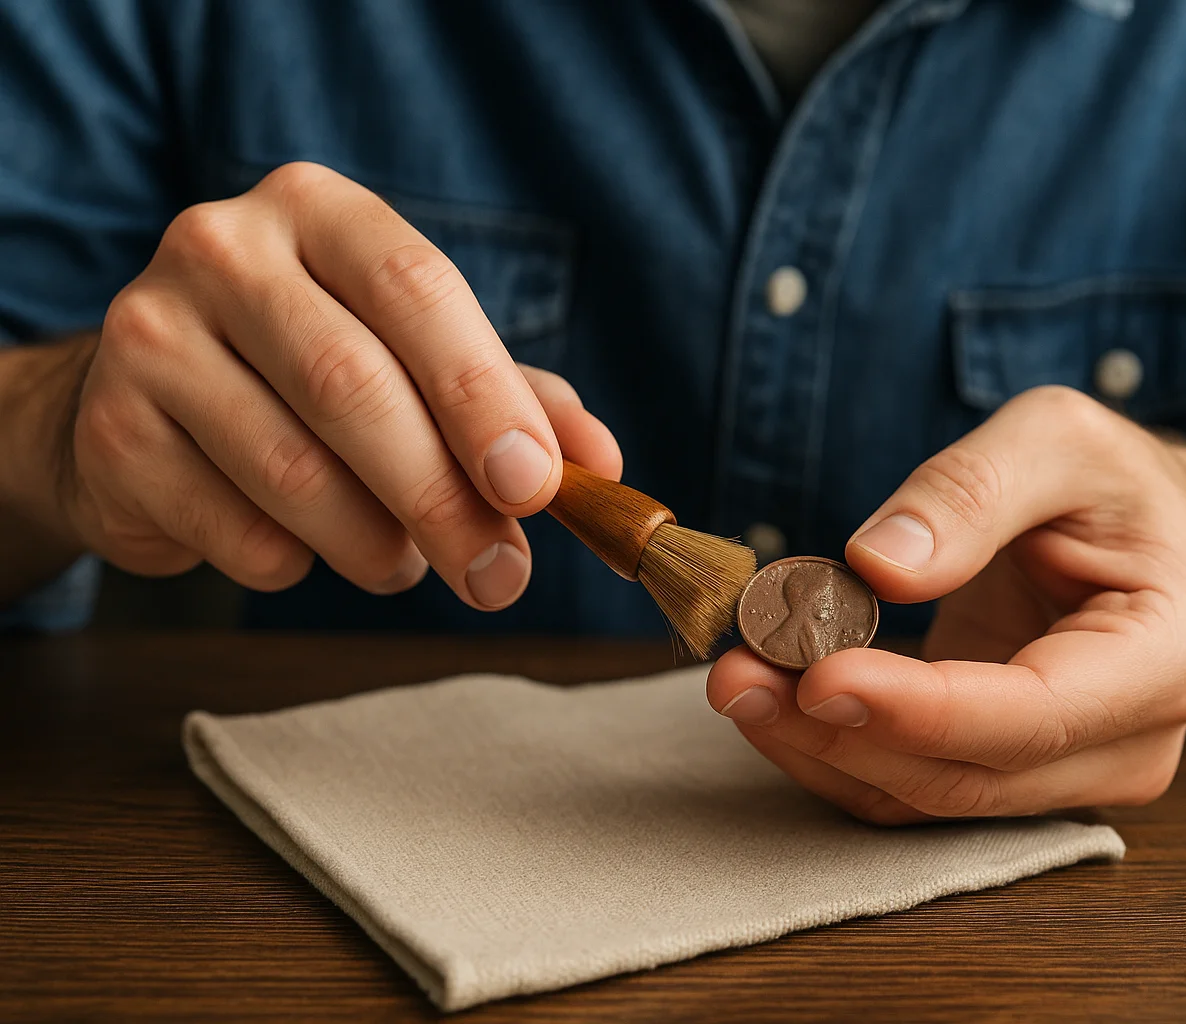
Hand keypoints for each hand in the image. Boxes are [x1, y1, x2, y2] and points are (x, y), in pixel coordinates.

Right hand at [47, 162, 618, 607]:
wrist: (151, 404)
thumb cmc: (316, 376)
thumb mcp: (421, 362)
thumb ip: (519, 402)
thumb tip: (600, 467)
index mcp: (318, 211)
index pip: (416, 288)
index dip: (484, 394)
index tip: (537, 486)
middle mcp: (222, 249)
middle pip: (353, 386)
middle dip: (444, 500)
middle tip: (499, 576)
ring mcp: (150, 336)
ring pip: (295, 473)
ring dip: (377, 545)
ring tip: (404, 561)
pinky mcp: (112, 434)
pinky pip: (238, 532)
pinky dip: (299, 564)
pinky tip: (305, 546)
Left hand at [707, 386, 1185, 823]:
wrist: (1139, 535)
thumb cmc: (1112, 484)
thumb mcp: (1055, 439)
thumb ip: (972, 492)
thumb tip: (879, 563)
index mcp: (1161, 660)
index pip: (1032, 715)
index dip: (919, 708)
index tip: (817, 675)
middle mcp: (1122, 746)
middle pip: (964, 776)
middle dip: (840, 731)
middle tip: (736, 672)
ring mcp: (1061, 776)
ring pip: (922, 798)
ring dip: (817, 748)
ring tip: (735, 678)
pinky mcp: (999, 775)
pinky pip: (903, 785)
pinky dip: (829, 749)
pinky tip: (769, 697)